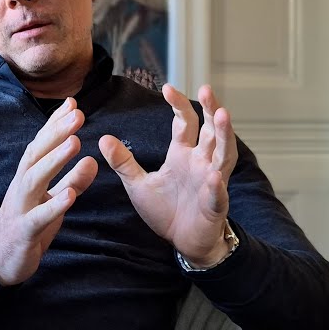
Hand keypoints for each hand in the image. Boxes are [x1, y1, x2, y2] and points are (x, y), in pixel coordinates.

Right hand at [0, 98, 98, 284]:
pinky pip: (39, 216)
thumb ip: (72, 181)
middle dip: (56, 133)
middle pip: (37, 154)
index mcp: (29, 176)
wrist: (0, 260)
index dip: (55, 124)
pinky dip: (54, 205)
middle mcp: (22, 186)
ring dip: (55, 160)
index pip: (42, 144)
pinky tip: (71, 196)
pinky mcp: (24, 230)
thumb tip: (93, 160)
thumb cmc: (28, 225)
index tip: (72, 103)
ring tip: (75, 143)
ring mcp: (21, 207)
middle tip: (78, 114)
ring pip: (35, 178)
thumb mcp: (53, 200)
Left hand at [99, 84, 238, 265]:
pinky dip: (217, 186)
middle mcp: (202, 162)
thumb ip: (124, 162)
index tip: (167, 88)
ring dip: (225, 135)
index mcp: (183, 154)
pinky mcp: (215, 206)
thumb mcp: (139, 184)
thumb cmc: (166, 211)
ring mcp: (212, 182)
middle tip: (206, 89)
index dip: (178, 105)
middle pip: (211, 130)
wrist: (183, 242)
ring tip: (223, 115)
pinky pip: (218, 194)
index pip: (185, 123)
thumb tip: (104, 139)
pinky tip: (214, 176)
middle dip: (211, 109)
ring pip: (223, 154)